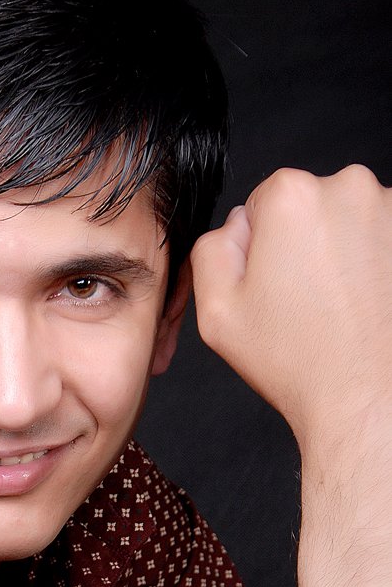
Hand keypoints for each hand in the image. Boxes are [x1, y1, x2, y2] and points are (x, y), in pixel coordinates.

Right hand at [191, 166, 391, 462]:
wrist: (366, 397)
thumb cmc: (299, 361)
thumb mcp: (216, 311)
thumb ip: (211, 251)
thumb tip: (236, 227)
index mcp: (291, 197)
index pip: (263, 203)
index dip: (262, 249)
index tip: (274, 286)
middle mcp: (349, 189)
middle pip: (313, 207)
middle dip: (305, 246)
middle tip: (304, 301)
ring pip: (352, 223)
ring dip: (344, 255)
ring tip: (339, 307)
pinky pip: (383, 243)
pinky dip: (376, 267)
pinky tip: (366, 305)